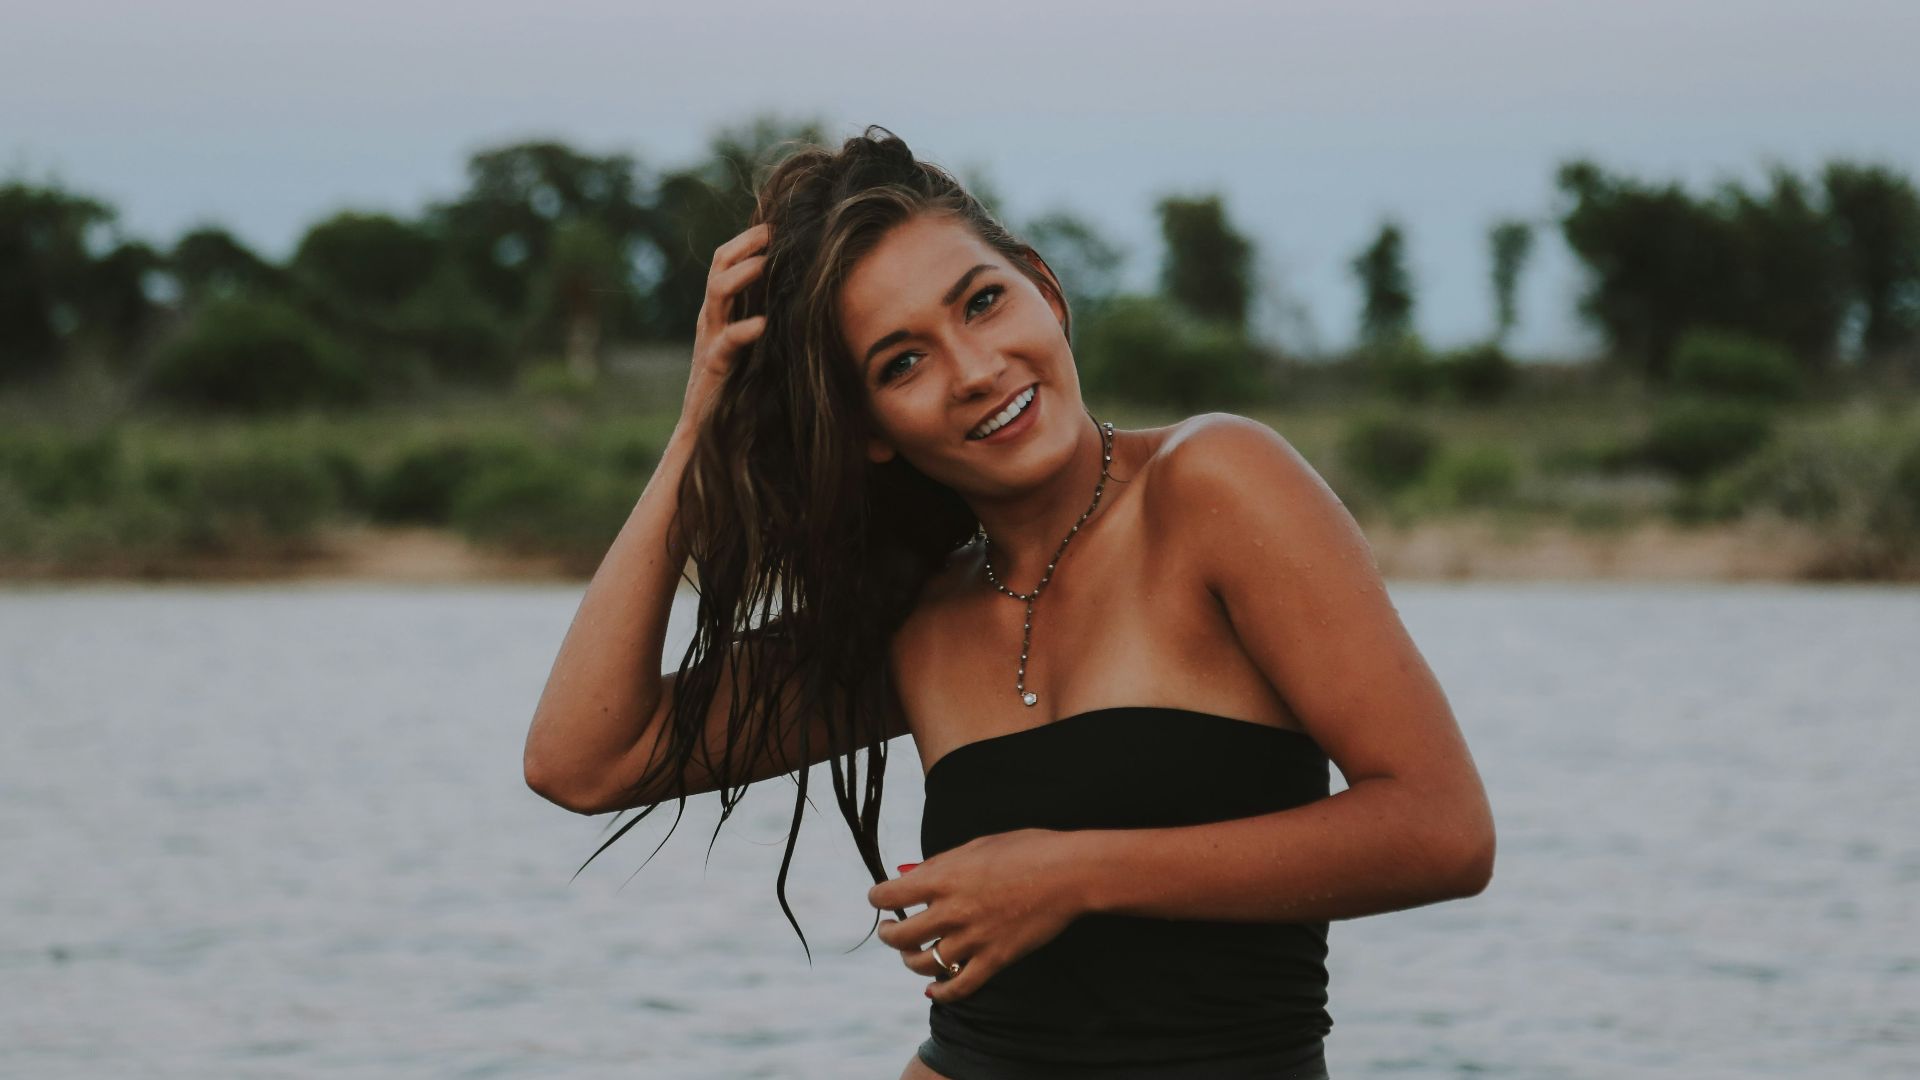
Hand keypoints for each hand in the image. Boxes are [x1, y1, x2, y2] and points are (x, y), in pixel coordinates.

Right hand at [679, 222, 770, 435]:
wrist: (705, 429)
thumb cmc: (738, 385)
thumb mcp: (753, 343)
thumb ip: (766, 316)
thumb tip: (802, 293)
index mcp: (721, 308)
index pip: (727, 259)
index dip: (749, 238)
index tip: (779, 223)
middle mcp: (713, 317)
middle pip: (719, 264)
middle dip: (745, 244)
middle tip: (773, 232)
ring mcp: (711, 339)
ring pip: (717, 293)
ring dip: (741, 275)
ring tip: (765, 265)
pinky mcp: (715, 367)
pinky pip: (726, 342)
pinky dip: (743, 330)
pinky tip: (762, 325)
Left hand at [867, 828, 1085, 1003]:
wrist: (1069, 874)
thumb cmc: (1026, 850)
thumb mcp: (977, 846)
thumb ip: (941, 864)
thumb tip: (912, 875)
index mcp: (944, 877)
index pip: (889, 895)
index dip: (878, 897)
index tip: (880, 897)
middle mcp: (952, 911)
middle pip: (901, 936)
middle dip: (889, 934)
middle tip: (892, 929)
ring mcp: (973, 939)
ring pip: (923, 964)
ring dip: (911, 961)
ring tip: (912, 953)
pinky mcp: (995, 960)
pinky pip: (959, 987)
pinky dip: (941, 993)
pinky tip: (933, 989)